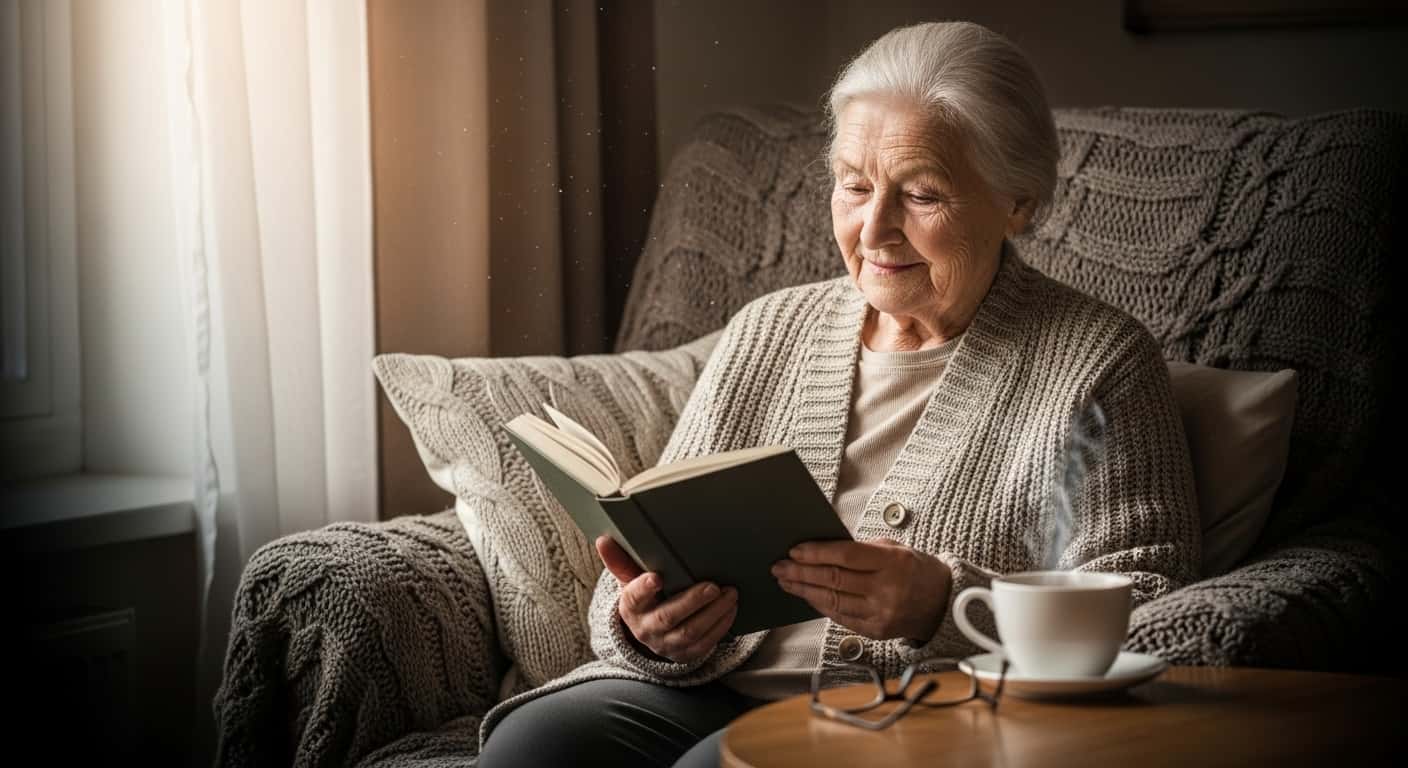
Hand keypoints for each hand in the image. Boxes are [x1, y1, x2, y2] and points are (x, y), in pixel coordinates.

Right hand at [595, 535, 737, 663]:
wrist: (651, 632)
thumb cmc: (644, 597)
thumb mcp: (630, 580)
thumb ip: (620, 561)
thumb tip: (603, 540)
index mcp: (631, 607)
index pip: (634, 597)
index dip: (644, 588)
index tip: (656, 577)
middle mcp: (646, 629)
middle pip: (668, 617)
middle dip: (692, 602)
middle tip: (712, 586)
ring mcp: (666, 645)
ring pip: (691, 632)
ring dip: (714, 613)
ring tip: (729, 594)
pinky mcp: (684, 654)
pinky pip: (705, 644)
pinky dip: (721, 626)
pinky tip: (730, 609)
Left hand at [772, 538, 950, 641]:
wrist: (944, 604)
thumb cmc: (917, 570)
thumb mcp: (896, 549)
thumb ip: (863, 550)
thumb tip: (824, 549)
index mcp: (893, 563)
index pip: (846, 556)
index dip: (817, 553)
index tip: (795, 551)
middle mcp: (886, 590)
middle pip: (834, 580)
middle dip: (801, 573)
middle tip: (780, 567)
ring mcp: (881, 614)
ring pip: (833, 601)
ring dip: (804, 591)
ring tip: (786, 582)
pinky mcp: (875, 631)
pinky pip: (840, 618)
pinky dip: (821, 606)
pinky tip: (807, 596)